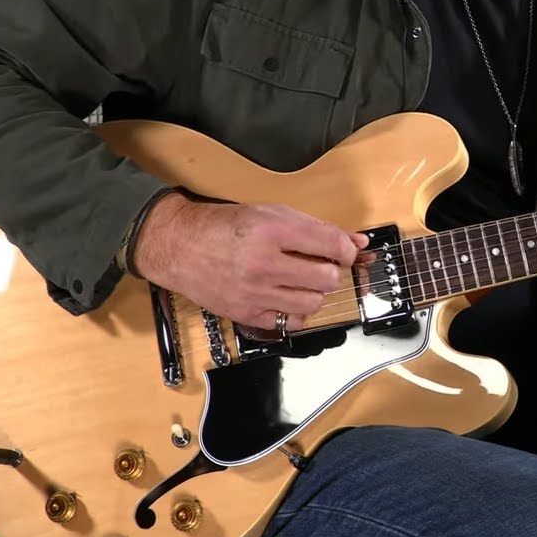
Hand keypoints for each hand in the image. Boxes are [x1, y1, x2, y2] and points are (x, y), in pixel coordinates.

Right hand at [131, 193, 368, 329]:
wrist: (178, 245)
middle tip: (319, 265)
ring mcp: (255, 292)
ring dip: (314, 292)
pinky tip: (286, 297)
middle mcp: (264, 263)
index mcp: (272, 230)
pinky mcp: (246, 314)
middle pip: (327, 278)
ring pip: (313, 303)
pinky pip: (290, 322)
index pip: (332, 246)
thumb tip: (357, 242)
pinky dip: (295, 311)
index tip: (343, 252)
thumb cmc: (225, 225)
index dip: (346, 250)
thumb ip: (316, 228)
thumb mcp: (271, 214)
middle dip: (330, 271)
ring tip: (301, 281)